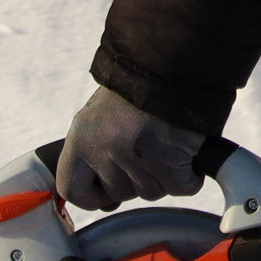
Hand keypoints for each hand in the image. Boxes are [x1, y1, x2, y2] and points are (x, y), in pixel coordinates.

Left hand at [55, 87, 205, 211]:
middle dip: (134, 179)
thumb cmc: (141, 84)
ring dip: (161, 175)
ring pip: (150, 192)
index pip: (71, 189)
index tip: (103, 192)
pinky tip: (185, 149)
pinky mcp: (172, 164)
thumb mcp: (102, 113)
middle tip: (146, 147)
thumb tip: (105, 200)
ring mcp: (139, 159)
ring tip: (164, 140)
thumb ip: (96, 150)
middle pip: (118, 193)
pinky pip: (181, 187)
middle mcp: (106, 150)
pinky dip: (189, 175)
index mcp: (82, 136)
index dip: (90, 196)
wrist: (178, 59)